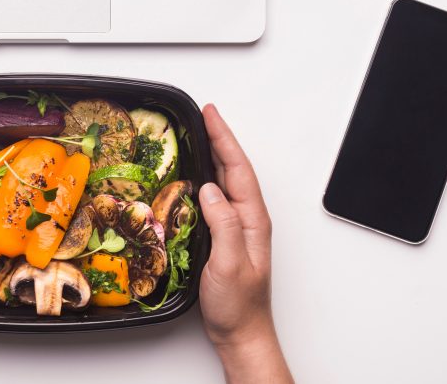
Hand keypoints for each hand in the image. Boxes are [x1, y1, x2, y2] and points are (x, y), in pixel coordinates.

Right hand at [198, 104, 291, 383]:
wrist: (241, 332)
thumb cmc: (238, 304)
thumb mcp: (230, 264)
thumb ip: (223, 224)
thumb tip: (209, 190)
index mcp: (252, 219)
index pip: (237, 169)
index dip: (224, 139)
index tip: (211, 115)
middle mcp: (247, 218)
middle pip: (233, 168)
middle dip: (219, 137)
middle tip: (203, 114)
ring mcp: (237, 225)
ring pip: (225, 179)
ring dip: (213, 154)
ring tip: (199, 133)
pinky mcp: (224, 234)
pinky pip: (215, 196)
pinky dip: (205, 176)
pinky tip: (194, 174)